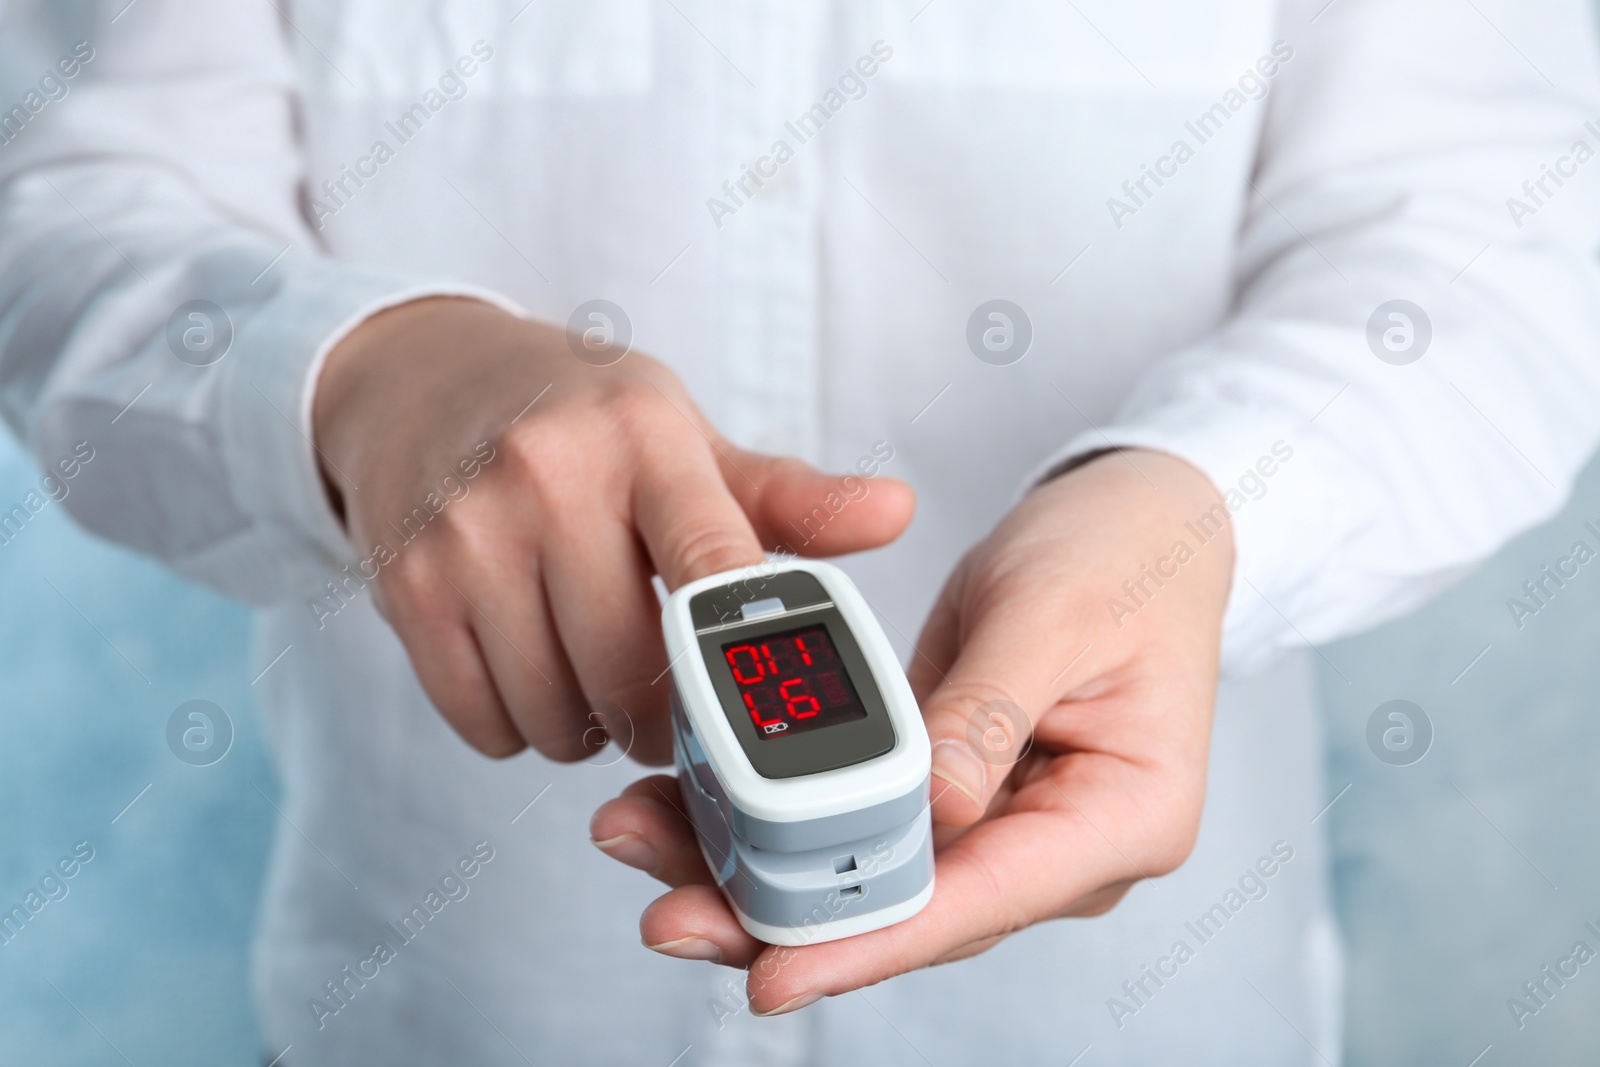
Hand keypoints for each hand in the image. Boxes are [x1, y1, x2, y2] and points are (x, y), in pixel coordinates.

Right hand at [311, 297, 914, 762]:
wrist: (420, 378)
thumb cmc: (581, 418)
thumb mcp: (683, 435)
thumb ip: (788, 497)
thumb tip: (898, 514)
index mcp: (643, 438)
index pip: (714, 563)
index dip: (744, 658)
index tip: (763, 709)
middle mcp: (549, 477)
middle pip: (633, 673)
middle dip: (664, 718)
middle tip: (670, 700)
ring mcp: (467, 535)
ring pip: (558, 714)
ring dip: (591, 730)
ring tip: (597, 676)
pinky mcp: (406, 588)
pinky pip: (486, 724)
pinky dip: (520, 729)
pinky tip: (533, 673)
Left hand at [590, 449, 1232, 1011]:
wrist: (1135, 520)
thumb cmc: (1121, 557)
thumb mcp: (1055, 614)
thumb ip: (987, 712)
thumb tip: (926, 811)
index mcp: (1123, 818)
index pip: (982, 900)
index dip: (872, 941)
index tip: (774, 970)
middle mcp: (1061, 846)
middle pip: (913, 909)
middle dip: (785, 917)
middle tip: (668, 915)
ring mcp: (1004, 824)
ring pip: (871, 876)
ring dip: (760, 869)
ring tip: (647, 844)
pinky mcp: (953, 791)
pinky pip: (860, 820)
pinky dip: (781, 815)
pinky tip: (697, 805)